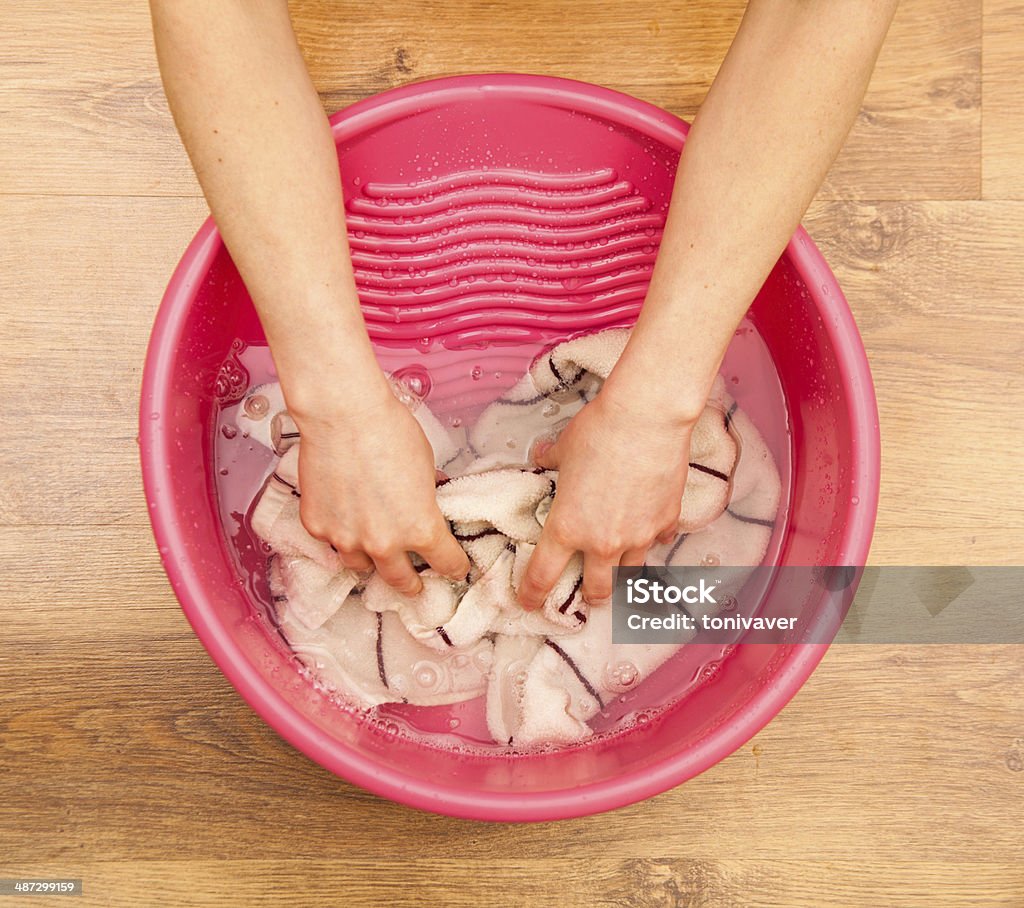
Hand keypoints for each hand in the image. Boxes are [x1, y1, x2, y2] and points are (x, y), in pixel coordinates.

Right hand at [293, 390, 470, 595]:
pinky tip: (342, 517)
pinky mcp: (316, 525)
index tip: (455, 568)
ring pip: (360, 565)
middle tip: (415, 587)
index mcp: (420, 529)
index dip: (453, 567)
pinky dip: (339, 534)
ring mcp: (346, 538)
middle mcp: (383, 543)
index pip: (446, 563)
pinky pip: (331, 541)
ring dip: (370, 561)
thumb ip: (426, 495)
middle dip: (411, 585)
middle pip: (400, 580)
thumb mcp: (426, 466)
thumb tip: (424, 502)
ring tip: (373, 552)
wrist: (342, 415)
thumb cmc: (390, 431)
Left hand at [518, 382, 695, 609]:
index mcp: (567, 527)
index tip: (530, 602)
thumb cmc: (599, 431)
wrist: (647, 418)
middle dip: (592, 597)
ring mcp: (638, 536)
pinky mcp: (666, 522)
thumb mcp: (564, 448)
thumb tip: (542, 454)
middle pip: (597, 590)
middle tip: (590, 595)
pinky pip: (657, 541)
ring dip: (624, 573)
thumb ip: (550, 460)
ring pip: (631, 572)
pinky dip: (651, 538)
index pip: (543, 575)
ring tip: (622, 567)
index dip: (533, 594)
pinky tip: (650, 527)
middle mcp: (603, 542)